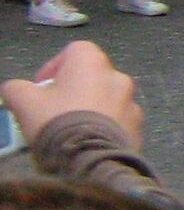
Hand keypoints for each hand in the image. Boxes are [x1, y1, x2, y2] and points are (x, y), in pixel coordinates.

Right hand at [3, 40, 142, 148]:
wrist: (89, 158)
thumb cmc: (56, 121)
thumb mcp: (23, 101)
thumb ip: (17, 88)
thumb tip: (18, 89)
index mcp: (93, 62)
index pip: (76, 51)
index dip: (56, 66)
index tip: (42, 86)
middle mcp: (118, 77)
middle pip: (93, 76)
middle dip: (74, 89)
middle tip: (55, 108)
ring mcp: (132, 102)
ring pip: (108, 99)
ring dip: (92, 107)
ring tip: (72, 127)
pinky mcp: (138, 126)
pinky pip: (119, 120)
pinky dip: (105, 126)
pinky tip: (89, 140)